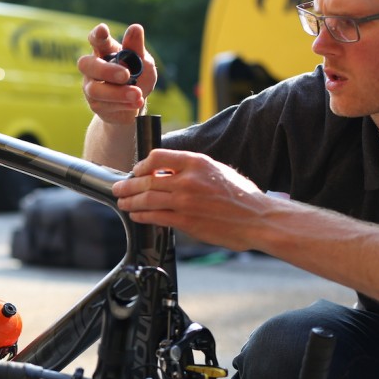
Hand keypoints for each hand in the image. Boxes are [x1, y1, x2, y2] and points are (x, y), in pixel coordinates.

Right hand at [77, 23, 157, 125]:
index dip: (97, 35)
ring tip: (138, 94)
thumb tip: (135, 28)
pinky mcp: (95, 104)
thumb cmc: (138, 75)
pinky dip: (124, 104)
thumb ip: (137, 47)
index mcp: (105, 50)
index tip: (102, 30)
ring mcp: (91, 86)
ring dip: (118, 93)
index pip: (96, 40)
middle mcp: (93, 66)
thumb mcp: (143, 61)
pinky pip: (105, 106)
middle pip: (87, 65)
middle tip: (126, 75)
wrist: (135, 102)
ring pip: (95, 90)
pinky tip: (137, 102)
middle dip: (106, 70)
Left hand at [112, 149, 265, 250]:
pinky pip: (155, 217)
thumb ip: (193, 169)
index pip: (157, 157)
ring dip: (130, 202)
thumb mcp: (218, 170)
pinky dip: (142, 216)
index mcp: (197, 162)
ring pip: (147, 199)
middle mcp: (188, 179)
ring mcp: (185, 201)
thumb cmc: (241, 196)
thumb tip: (169, 171)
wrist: (258, 219)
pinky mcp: (185, 221)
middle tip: (120, 189)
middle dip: (128, 185)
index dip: (142, 164)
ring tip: (124, 203)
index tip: (136, 171)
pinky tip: (137, 216)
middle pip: (147, 179)